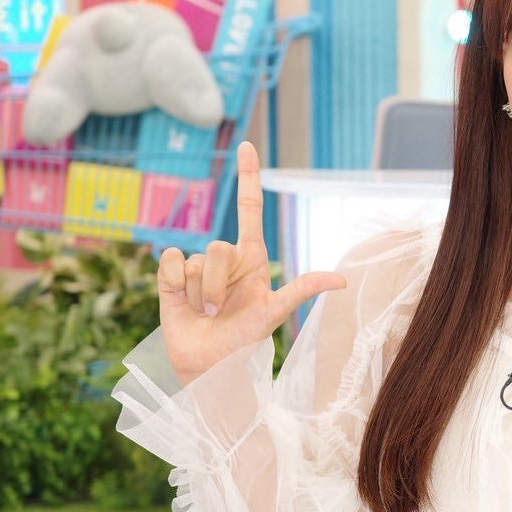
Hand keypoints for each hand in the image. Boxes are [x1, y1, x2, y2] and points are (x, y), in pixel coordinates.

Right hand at [157, 141, 346, 383]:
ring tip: (205, 312)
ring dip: (199, 292)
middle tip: (221, 308)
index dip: (248, 175)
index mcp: (252, 258)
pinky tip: (181, 301)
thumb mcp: (274, 313)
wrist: (210, 366)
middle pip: (219, 246)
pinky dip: (174, 282)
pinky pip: (168, 260)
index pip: (249, 207)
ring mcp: (197, 266)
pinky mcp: (170, 277)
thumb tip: (343, 280)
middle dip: (219, 282)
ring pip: (195, 258)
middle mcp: (225, 258)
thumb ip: (302, 291)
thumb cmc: (246, 340)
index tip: (247, 144)